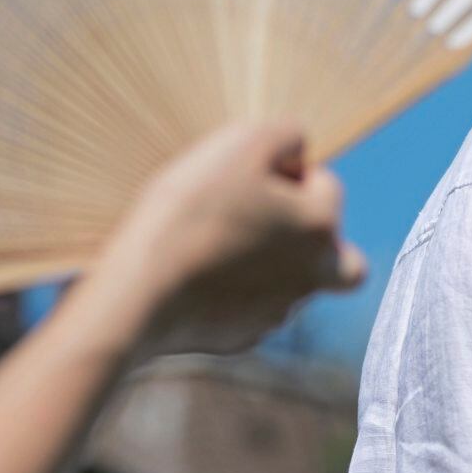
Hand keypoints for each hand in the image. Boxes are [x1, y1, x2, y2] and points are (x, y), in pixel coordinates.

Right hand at [106, 123, 366, 352]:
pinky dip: (232, 294)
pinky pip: (250, 309)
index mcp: (321, 228)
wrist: (137, 292)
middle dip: (310, 234)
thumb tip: (297, 149)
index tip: (243, 176)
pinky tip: (195, 278)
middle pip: (334, 251)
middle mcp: (314, 277)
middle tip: (261, 221)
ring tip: (213, 245)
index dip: (286, 172)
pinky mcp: (241, 337)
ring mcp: (278, 312)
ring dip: (268, 264)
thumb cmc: (190, 211)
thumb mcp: (241, 143)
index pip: (326, 185)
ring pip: (291, 282)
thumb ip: (285, 134)